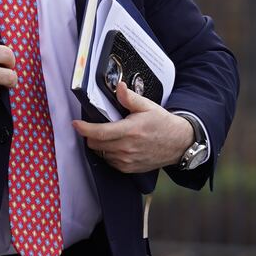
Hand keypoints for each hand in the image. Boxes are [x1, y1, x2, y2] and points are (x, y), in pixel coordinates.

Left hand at [72, 81, 192, 173]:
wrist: (179, 143)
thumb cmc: (162, 123)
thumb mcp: (148, 106)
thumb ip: (130, 98)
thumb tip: (119, 87)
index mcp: (130, 131)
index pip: (100, 132)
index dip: (84, 128)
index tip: (76, 123)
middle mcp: (127, 148)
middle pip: (95, 144)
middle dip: (90, 134)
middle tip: (94, 126)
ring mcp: (128, 161)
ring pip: (101, 153)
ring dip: (99, 144)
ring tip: (108, 135)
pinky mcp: (129, 169)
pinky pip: (109, 161)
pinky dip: (107, 153)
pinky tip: (115, 144)